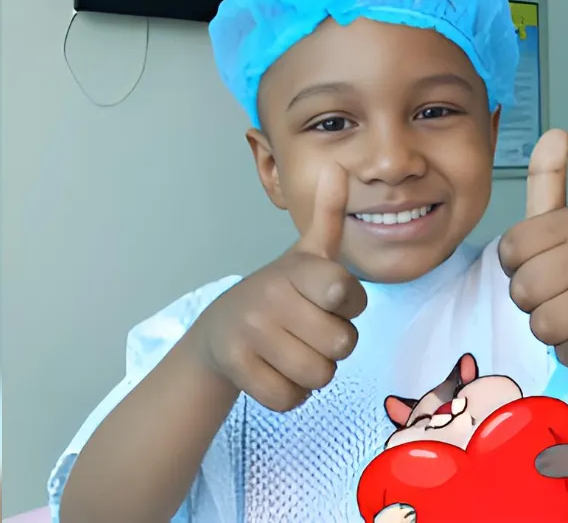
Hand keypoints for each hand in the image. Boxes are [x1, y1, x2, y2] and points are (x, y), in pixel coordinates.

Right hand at [195, 164, 366, 411]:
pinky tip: (275, 371)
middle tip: (309, 330)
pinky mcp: (237, 368)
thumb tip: (339, 168)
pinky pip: (291, 398)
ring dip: (313, 372)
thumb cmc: (280, 293)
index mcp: (296, 268)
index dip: (346, 305)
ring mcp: (251, 332)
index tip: (327, 299)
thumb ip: (328, 217)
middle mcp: (271, 296)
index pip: (347, 293)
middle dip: (333, 345)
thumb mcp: (305, 255)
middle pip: (343, 345)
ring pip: (320, 376)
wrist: (220, 332)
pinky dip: (290, 394)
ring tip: (292, 350)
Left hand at [497, 129, 567, 369]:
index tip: (540, 265)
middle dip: (530, 302)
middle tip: (556, 296)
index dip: (516, 268)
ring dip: (549, 330)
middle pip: (524, 290)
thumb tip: (556, 132)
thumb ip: (548, 181)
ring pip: (544, 325)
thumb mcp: (557, 225)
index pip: (509, 252)